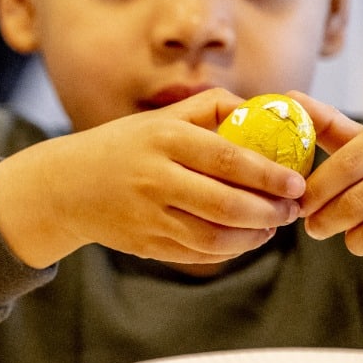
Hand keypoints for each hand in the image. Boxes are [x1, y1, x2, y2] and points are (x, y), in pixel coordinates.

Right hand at [0, 88, 306, 267]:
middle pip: (227, 205)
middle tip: (292, 209)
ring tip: (272, 226)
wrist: (66, 186)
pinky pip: (199, 255)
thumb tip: (266, 107)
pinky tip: (244, 237)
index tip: (296, 181)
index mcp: (164, 139)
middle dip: (270, 212)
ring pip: (216, 237)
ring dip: (254, 236)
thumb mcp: (161, 117)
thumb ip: (212, 108)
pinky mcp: (145, 245)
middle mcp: (155, 178)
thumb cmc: (125, 144)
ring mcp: (148, 216)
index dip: (269, 175)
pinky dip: (230, 250)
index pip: (228, 159)